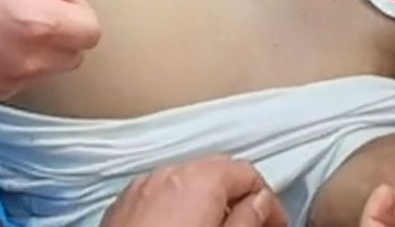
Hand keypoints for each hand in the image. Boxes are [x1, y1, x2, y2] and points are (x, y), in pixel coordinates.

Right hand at [0, 0, 101, 103]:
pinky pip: (9, 81)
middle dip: (61, 29)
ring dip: (35, 47)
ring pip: (41, 71)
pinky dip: (6, 62)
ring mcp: (2, 83)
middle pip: (72, 55)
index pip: (91, 31)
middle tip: (31, 1)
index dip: (75, 4)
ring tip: (1, 16)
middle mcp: (27, 63)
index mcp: (42, 25)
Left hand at [106, 158, 287, 226]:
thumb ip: (248, 221)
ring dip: (206, 203)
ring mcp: (139, 189)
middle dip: (238, 198)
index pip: (248, 173)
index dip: (267, 202)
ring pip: (186, 183)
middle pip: (216, 172)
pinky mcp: (120, 207)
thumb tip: (260, 204)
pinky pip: (159, 197)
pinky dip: (176, 209)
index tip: (274, 225)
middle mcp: (167, 174)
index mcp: (198, 181)